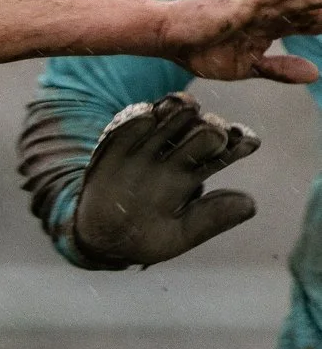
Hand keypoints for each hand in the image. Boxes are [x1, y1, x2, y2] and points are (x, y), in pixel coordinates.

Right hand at [71, 91, 260, 266]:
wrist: (100, 240)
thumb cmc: (145, 239)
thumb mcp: (181, 235)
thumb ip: (213, 219)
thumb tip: (250, 203)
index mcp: (193, 175)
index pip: (223, 150)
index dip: (239, 141)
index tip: (248, 141)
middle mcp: (172, 157)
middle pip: (199, 130)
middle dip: (210, 126)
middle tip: (214, 131)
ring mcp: (143, 149)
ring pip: (166, 120)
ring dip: (178, 112)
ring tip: (186, 108)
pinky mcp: (113, 148)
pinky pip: (124, 128)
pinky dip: (136, 120)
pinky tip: (147, 115)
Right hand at [164, 0, 321, 81]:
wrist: (167, 39)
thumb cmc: (199, 50)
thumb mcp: (246, 68)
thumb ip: (279, 70)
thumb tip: (315, 73)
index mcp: (271, 27)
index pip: (312, 24)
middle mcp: (271, 12)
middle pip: (314, 9)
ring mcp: (260, 5)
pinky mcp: (245, 2)